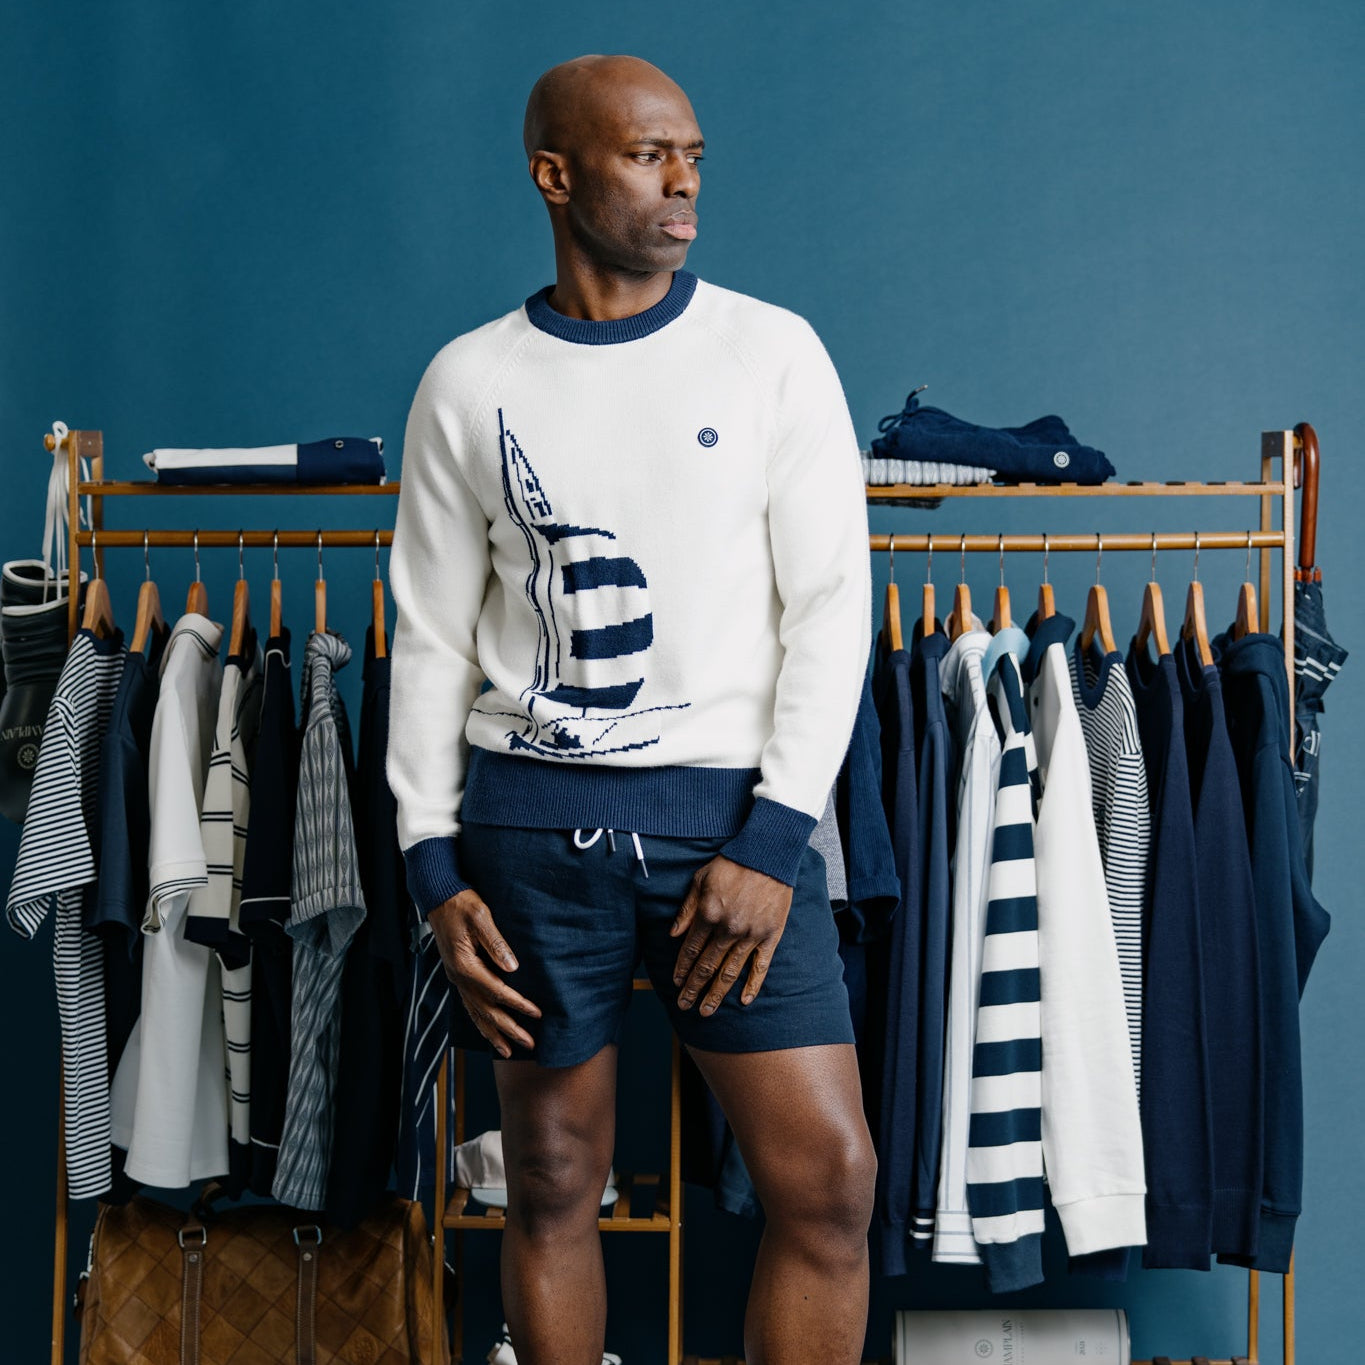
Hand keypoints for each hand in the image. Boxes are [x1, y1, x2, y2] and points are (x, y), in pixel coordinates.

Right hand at [429, 887, 541, 1058]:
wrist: (438, 897)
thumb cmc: (461, 903)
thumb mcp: (481, 916)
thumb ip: (496, 942)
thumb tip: (513, 967)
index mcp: (465, 964)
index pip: (496, 991)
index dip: (517, 1004)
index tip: (536, 1013)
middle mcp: (458, 977)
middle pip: (486, 1010)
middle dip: (508, 1029)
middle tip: (529, 1044)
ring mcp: (456, 978)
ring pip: (475, 1013)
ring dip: (493, 1033)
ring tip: (508, 1051)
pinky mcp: (457, 975)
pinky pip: (468, 1005)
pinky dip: (479, 1022)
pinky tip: (488, 1032)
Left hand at [670, 855, 792, 1014]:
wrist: (768, 854)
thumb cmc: (732, 864)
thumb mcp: (701, 880)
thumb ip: (687, 910)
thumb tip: (673, 934)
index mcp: (709, 915)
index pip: (690, 950)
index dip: (681, 968)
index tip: (676, 983)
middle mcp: (728, 929)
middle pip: (706, 966)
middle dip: (693, 988)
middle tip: (685, 1005)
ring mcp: (750, 935)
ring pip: (729, 972)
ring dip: (716, 993)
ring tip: (706, 1010)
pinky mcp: (770, 936)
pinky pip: (760, 966)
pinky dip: (752, 985)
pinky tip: (743, 1001)